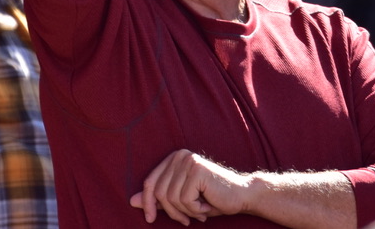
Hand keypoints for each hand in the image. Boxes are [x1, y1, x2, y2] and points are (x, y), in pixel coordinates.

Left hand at [129, 150, 249, 224]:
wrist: (242, 196)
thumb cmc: (212, 199)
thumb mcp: (181, 200)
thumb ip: (159, 198)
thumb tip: (132, 201)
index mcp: (174, 158)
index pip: (150, 182)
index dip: (148, 202)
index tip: (150, 219)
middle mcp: (180, 156)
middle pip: (159, 192)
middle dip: (172, 212)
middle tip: (187, 219)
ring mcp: (188, 161)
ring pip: (171, 198)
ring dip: (185, 212)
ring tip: (200, 211)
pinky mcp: (197, 171)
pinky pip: (184, 199)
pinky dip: (194, 210)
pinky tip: (207, 205)